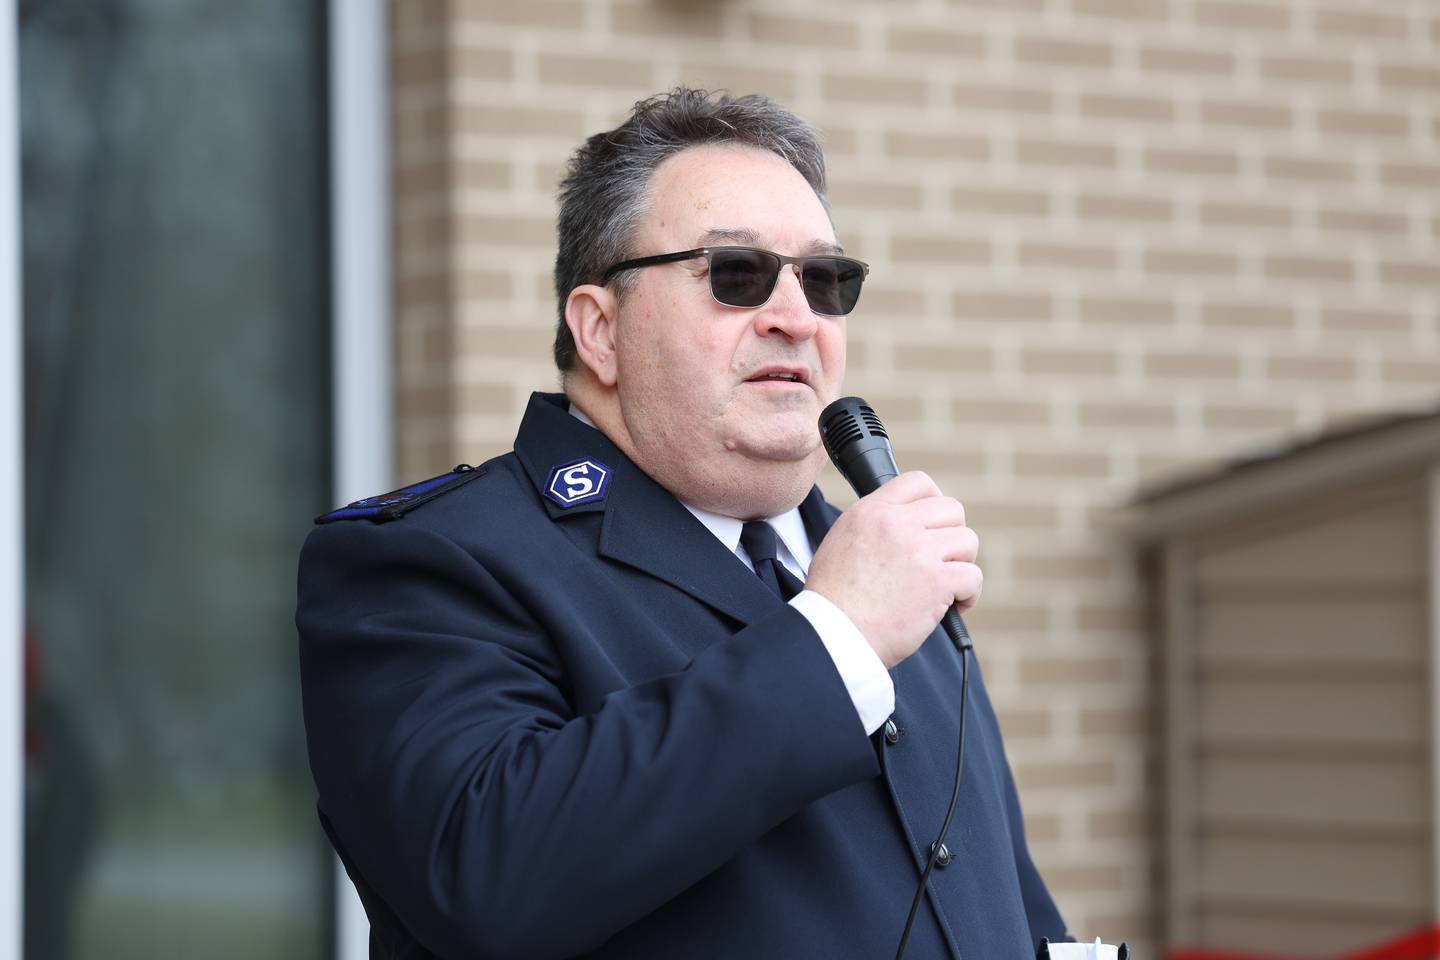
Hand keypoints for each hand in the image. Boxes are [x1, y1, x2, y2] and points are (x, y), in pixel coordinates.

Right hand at [805, 472, 979, 668]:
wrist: (834, 633)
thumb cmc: (834, 598)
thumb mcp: (841, 540)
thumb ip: (873, 524)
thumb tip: (903, 524)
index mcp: (872, 511)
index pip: (918, 482)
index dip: (933, 501)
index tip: (933, 524)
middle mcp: (897, 524)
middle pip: (952, 509)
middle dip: (951, 536)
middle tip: (939, 561)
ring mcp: (920, 551)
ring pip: (968, 540)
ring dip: (961, 564)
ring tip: (945, 585)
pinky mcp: (937, 581)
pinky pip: (973, 576)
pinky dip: (968, 594)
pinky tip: (952, 607)